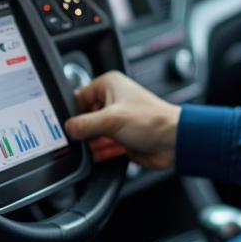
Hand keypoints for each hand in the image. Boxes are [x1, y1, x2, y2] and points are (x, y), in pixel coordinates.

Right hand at [64, 70, 180, 170]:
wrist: (174, 142)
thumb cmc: (153, 121)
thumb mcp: (110, 120)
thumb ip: (84, 125)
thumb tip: (68, 129)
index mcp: (109, 85)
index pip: (79, 96)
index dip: (72, 112)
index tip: (66, 126)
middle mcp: (113, 100)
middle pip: (85, 117)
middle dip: (82, 130)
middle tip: (76, 140)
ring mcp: (117, 120)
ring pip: (93, 133)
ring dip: (91, 143)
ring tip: (87, 149)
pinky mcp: (122, 137)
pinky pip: (103, 145)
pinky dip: (100, 151)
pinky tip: (97, 156)